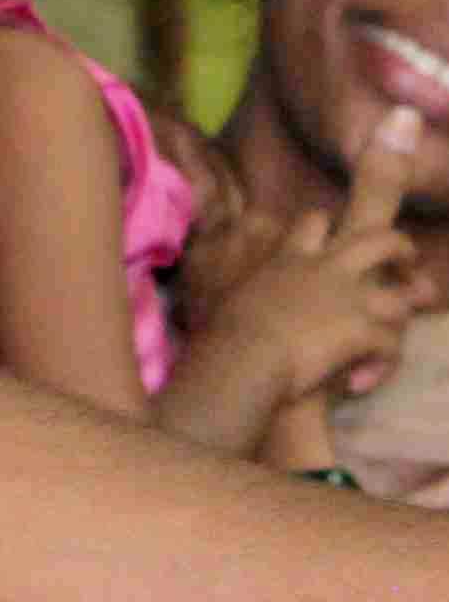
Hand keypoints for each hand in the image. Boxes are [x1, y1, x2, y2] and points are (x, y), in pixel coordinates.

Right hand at [187, 116, 427, 409]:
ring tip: (403, 323)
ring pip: (403, 296)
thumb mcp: (207, 280)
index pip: (314, 222)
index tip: (331, 237)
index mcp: (289, 257)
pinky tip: (364, 379)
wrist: (241, 355)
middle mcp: (327, 269)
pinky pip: (391, 345)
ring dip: (406, 311)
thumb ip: (213, 265)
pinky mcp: (365, 331)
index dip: (328, 228)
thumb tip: (195, 252)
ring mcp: (351, 299)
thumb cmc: (215, 324)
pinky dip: (381, 364)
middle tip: (405, 257)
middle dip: (399, 248)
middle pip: (380, 241)